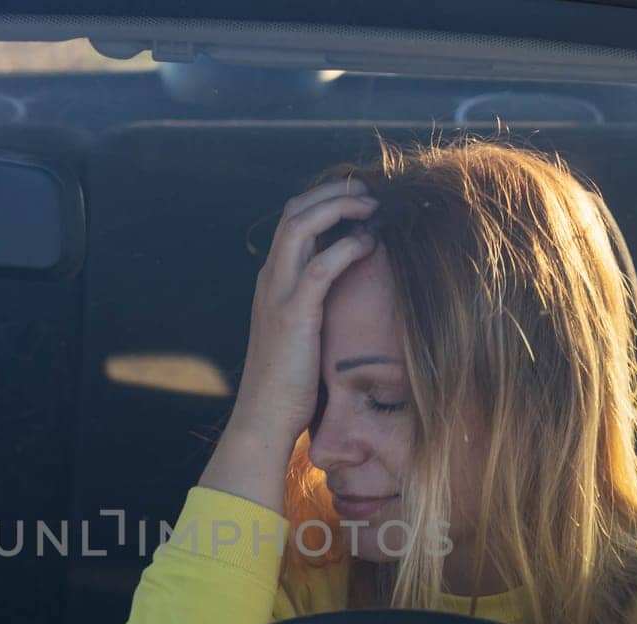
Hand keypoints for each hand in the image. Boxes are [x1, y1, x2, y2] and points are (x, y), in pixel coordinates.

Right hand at [229, 180, 379, 445]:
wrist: (264, 418)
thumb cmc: (288, 383)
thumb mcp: (299, 334)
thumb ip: (314, 307)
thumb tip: (348, 296)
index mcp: (272, 281)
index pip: (291, 220)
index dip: (324, 201)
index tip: (359, 201)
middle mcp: (271, 279)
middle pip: (294, 211)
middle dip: (334, 192)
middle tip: (370, 194)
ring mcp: (279, 294)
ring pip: (301, 225)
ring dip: (339, 207)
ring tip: (371, 208)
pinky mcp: (294, 314)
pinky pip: (321, 265)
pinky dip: (347, 246)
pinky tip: (369, 244)